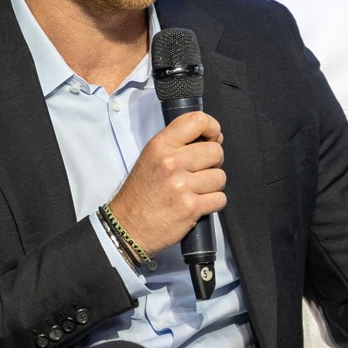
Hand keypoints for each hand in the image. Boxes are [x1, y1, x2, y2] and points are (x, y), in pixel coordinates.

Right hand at [109, 111, 225, 253]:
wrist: (127, 226)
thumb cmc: (141, 193)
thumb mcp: (151, 158)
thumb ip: (179, 144)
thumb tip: (215, 138)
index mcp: (160, 146)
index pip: (197, 121)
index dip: (212, 127)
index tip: (213, 137)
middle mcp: (171, 162)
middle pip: (216, 151)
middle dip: (213, 163)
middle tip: (199, 172)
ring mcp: (181, 185)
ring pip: (220, 177)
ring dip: (212, 186)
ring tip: (195, 190)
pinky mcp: (191, 207)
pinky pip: (220, 198)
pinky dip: (212, 203)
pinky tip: (197, 204)